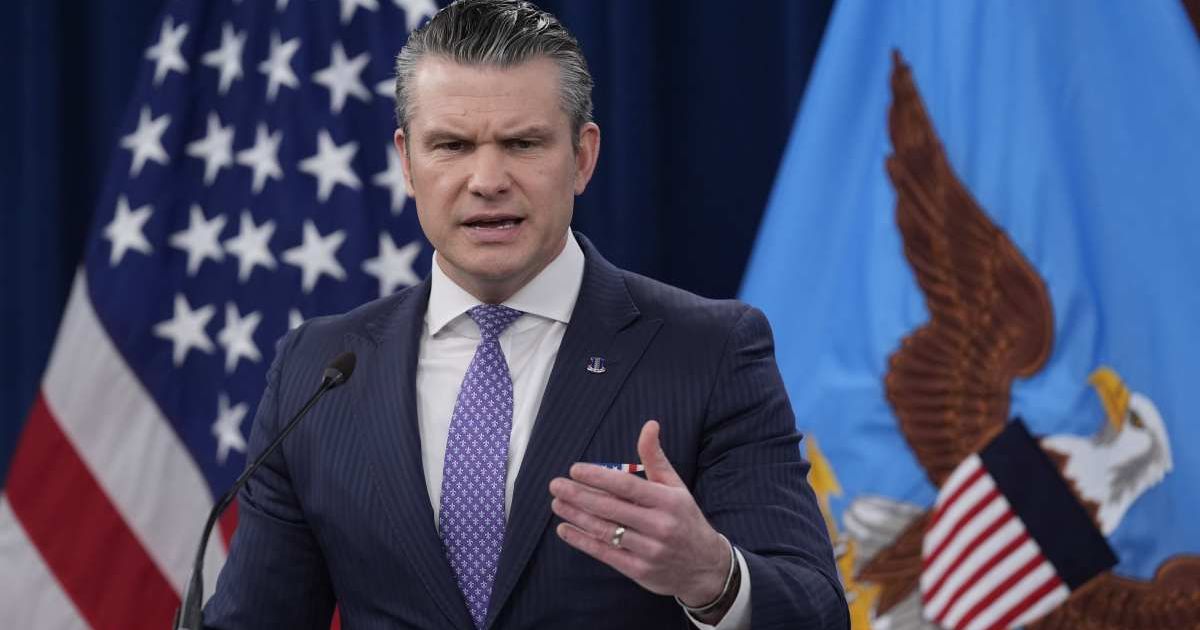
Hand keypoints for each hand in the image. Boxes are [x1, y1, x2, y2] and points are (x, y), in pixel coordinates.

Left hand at [548, 420, 731, 608]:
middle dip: (579, 495)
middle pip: (611, 508)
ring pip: (605, 530)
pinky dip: (582, 541)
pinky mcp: (640, 570)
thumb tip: (649, 425)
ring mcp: (649, 550)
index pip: (628, 485)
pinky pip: (605, 553)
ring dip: (576, 516)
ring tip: (557, 503)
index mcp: (668, 501)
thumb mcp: (676, 486)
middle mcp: (659, 525)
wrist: (706, 566)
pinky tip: (565, 529)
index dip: (599, 477)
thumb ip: (656, 458)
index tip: (575, 469)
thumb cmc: (685, 518)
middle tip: (556, 485)